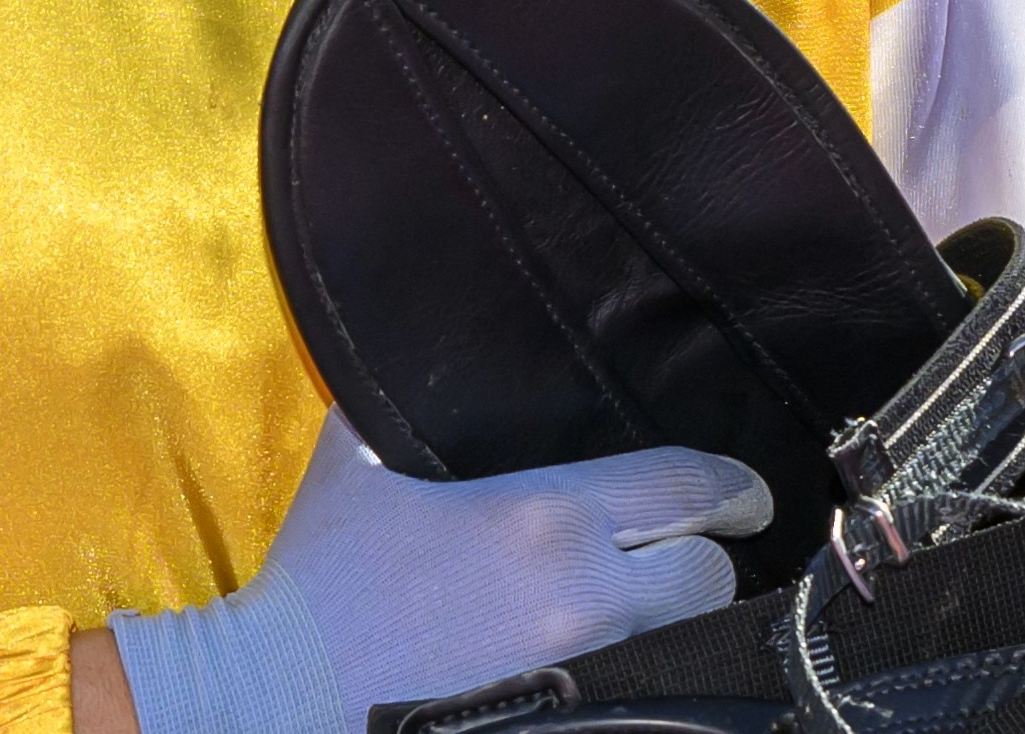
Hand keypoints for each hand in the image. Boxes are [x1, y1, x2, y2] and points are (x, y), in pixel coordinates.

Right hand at [105, 416, 765, 733]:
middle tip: (690, 555)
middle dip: (704, 563)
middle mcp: (585, 597)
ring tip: (653, 610)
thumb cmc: (320, 573)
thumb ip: (410, 387)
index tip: (747, 492)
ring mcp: (586, 673)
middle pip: (709, 579)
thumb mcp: (359, 453)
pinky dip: (642, 674)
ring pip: (684, 643)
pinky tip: (619, 664)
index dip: (731, 487)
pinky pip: (644, 693)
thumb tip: (426, 330)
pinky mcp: (571, 724)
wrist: (277, 698)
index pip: (685, 488)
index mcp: (545, 518)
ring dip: (675, 624)